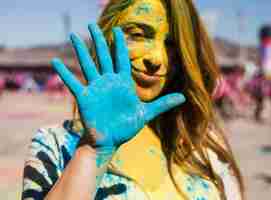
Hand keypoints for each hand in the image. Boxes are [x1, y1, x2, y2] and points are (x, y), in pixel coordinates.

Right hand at [51, 24, 184, 148]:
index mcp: (123, 83)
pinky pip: (73, 83)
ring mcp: (96, 88)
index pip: (122, 59)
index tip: (118, 29)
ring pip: (88, 65)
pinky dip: (65, 73)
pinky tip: (56, 62)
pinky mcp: (85, 97)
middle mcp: (108, 82)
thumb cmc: (127, 126)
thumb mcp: (146, 113)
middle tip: (92, 24)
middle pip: (103, 56)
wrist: (110, 140)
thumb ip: (163, 104)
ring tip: (73, 36)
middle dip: (98, 40)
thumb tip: (184, 98)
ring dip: (81, 50)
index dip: (120, 44)